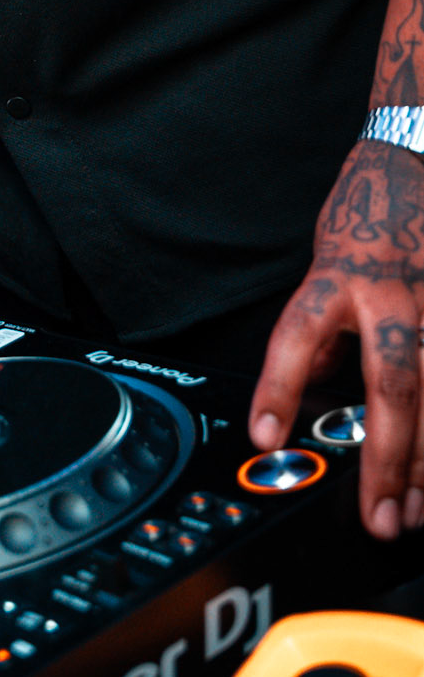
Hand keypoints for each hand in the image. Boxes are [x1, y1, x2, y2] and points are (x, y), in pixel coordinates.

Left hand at [250, 137, 423, 539]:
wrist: (417, 159)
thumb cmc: (368, 211)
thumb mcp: (326, 257)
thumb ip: (323, 323)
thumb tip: (317, 379)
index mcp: (340, 278)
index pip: (299, 335)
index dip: (279, 388)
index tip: (266, 437)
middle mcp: (392, 296)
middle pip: (392, 385)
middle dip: (386, 459)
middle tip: (378, 517)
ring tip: (415, 513)